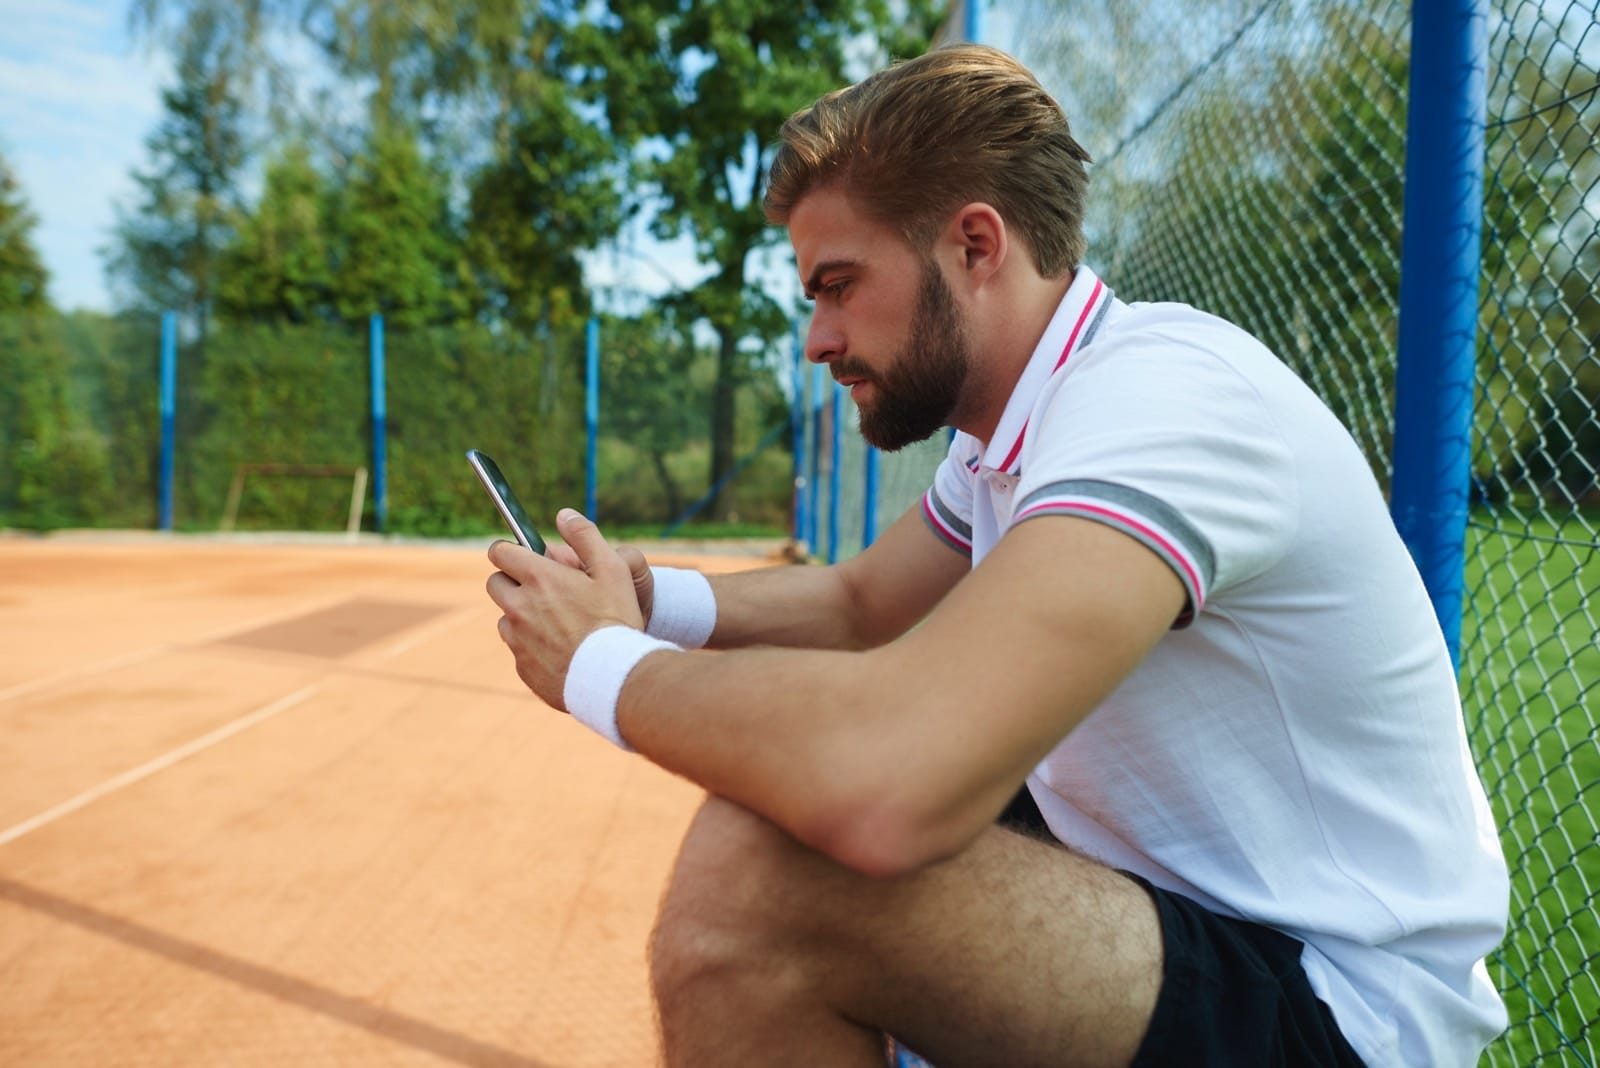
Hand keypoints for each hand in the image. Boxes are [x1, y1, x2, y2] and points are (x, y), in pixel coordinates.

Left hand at [485, 509, 645, 709]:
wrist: (614, 678)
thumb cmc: (616, 620)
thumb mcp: (612, 569)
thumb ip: (585, 536)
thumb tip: (563, 514)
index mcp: (538, 578)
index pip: (500, 551)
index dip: (510, 550)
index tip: (522, 555)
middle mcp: (519, 606)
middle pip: (495, 583)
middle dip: (511, 581)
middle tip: (540, 589)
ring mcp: (517, 638)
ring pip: (506, 618)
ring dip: (522, 616)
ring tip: (557, 624)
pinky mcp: (522, 666)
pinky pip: (518, 648)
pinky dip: (533, 645)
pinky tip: (561, 650)